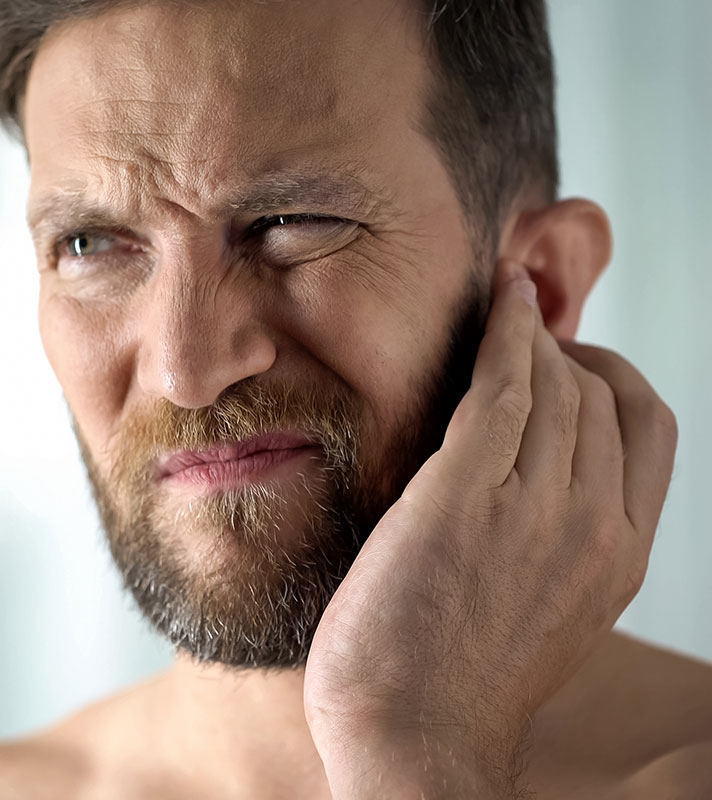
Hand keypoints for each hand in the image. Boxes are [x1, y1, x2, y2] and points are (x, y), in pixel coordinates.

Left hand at [303, 258, 678, 797]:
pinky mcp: (464, 493)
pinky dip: (507, 332)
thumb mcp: (546, 609)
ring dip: (534, 336)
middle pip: (600, 397)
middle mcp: (594, 526)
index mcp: (619, 557)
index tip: (576, 362)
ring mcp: (533, 507)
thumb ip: (561, 538)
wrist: (409, 735)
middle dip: (567, 352)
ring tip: (509, 312)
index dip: (615, 379)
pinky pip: (503, 385)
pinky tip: (500, 302)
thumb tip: (544, 471)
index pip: (649, 431)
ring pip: (556, 384)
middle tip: (528, 333)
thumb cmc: (459, 676)